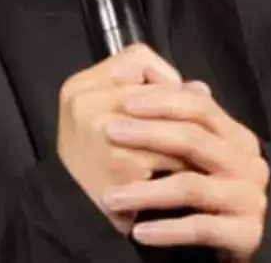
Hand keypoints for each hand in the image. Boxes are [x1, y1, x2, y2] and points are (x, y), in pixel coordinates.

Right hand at [56, 44, 202, 234]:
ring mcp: (103, 133)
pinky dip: (184, 165)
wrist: (70, 212)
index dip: (163, 75)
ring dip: (188, 138)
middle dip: (180, 110)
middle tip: (197, 128)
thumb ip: (145, 95)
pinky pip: (169, 157)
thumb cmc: (91, 158)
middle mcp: (87, 103)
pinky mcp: (122, 165)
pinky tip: (190, 174)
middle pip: (156, 90)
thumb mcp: (101, 115)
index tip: (172, 96)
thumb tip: (200, 89)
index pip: (136, 58)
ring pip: (167, 122)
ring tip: (197, 151)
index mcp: (80, 86)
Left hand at [100, 84, 269, 260]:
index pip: (199, 107)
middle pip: (193, 139)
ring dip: (146, 191)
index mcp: (236, 136)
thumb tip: (168, 79)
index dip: (162, 100)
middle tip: (109, 132)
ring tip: (110, 197)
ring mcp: (248, 198)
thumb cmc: (220, 184)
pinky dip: (167, 230)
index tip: (125, 101)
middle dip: (147, 133)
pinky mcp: (247, 233)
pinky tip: (138, 232)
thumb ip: (190, 118)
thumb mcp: (208, 149)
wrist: (260, 235)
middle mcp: (247, 163)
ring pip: (190, 186)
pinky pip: (201, 228)